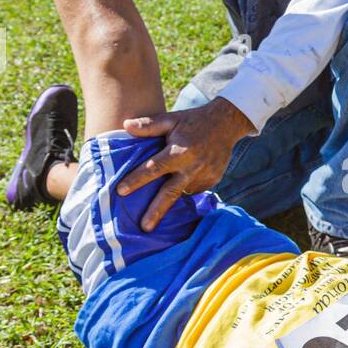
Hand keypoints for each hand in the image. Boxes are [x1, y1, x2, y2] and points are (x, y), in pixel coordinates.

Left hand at [116, 97, 251, 230]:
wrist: (226, 124)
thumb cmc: (193, 121)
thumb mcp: (171, 120)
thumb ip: (149, 125)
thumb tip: (125, 125)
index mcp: (179, 152)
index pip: (153, 168)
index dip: (136, 180)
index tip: (120, 191)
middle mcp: (192, 167)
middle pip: (170, 193)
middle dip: (156, 212)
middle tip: (144, 228)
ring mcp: (204, 176)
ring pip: (182, 192)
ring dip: (170, 198)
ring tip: (156, 209)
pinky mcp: (213, 181)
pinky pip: (194, 189)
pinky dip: (185, 188)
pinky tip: (180, 182)